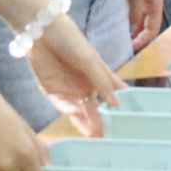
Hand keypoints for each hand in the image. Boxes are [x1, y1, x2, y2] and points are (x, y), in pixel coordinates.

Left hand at [27, 16, 126, 136]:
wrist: (40, 30)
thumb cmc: (70, 39)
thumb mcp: (89, 59)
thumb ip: (102, 81)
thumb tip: (116, 103)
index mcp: (99, 75)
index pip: (114, 95)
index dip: (121, 109)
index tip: (129, 125)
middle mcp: (86, 85)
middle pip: (97, 108)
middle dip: (103, 123)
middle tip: (110, 140)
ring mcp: (69, 89)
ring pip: (80, 112)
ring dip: (87, 124)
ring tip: (96, 139)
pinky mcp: (52, 91)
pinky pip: (62, 106)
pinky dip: (70, 113)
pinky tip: (78, 120)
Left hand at [125, 0, 164, 51]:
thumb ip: (135, 9)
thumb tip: (132, 28)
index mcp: (155, 4)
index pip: (152, 29)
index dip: (143, 39)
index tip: (131, 47)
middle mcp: (150, 5)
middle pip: (147, 28)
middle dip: (137, 38)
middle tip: (124, 47)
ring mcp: (142, 2)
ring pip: (139, 23)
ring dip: (132, 32)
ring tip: (121, 40)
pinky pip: (133, 16)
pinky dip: (128, 23)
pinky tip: (119, 27)